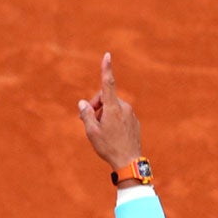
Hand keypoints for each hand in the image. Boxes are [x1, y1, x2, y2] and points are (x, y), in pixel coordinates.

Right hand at [77, 52, 142, 169]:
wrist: (129, 162)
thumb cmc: (109, 147)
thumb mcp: (92, 132)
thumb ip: (86, 115)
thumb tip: (83, 103)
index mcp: (113, 107)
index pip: (108, 83)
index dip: (106, 69)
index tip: (107, 55)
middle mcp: (124, 107)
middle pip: (106, 99)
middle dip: (96, 107)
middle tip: (89, 122)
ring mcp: (131, 114)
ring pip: (113, 108)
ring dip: (105, 115)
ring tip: (101, 132)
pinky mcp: (134, 121)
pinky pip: (121, 116)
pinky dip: (114, 121)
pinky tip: (112, 135)